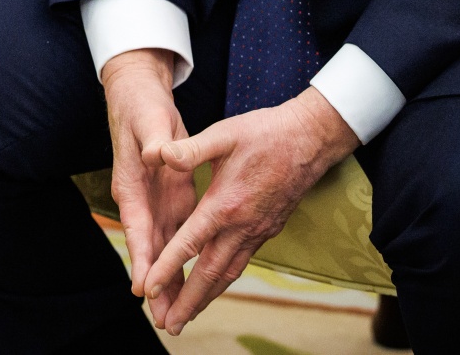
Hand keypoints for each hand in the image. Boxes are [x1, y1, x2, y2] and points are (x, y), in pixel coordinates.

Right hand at [100, 50, 193, 327]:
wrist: (139, 99)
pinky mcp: (171, 199)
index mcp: (132, 185)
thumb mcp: (150, 121)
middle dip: (156, 285)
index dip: (141, 258)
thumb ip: (156, 141)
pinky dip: (182, 262)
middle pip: (149, 250)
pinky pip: (177, 238)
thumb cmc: (142, 109)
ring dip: (170, 281)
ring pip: (163, 250)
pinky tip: (193, 283)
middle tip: (166, 319)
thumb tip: (158, 155)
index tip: (143, 288)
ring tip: (178, 316)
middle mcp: (141, 201)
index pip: (136, 227)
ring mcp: (156, 203)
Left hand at [141, 87, 360, 333]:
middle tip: (169, 327)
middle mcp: (242, 225)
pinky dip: (224, 280)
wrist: (311, 139)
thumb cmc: (264, 132)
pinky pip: (242, 263)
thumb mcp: (224, 134)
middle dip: (188, 302)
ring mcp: (257, 231)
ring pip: (228, 273)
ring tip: (188, 317)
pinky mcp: (267, 230)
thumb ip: (191, 148)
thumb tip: (159, 153)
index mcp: (226, 204)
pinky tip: (214, 285)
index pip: (190, 244)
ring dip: (207, 298)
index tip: (149, 291)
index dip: (167, 269)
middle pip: (210, 273)